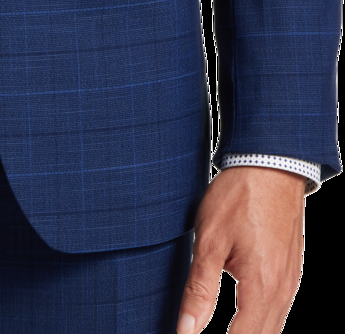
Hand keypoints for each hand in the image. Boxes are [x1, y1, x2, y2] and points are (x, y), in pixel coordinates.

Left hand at [176, 166, 305, 333]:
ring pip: (273, 329)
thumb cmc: (240, 195)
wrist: (272, 161)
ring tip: (226, 332)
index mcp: (262, 287)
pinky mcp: (291, 271)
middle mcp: (282, 291)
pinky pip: (278, 311)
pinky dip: (261, 324)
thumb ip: (199, 290)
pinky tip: (243, 322)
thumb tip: (186, 331)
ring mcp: (291, 282)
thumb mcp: (210, 239)